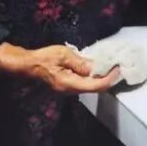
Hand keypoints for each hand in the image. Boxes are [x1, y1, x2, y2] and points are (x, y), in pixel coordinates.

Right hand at [0, 43, 118, 93]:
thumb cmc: (43, 58)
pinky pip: (84, 83)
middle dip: (108, 80)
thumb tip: (94, 68)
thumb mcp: (63, 55)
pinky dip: (93, 77)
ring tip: (111, 67)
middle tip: (118, 68)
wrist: (27, 65)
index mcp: (69, 83)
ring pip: (90, 87)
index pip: (95, 86)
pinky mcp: (67, 84)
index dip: (109, 79)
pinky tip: (98, 69)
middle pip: (94, 88)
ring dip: (101, 79)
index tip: (118, 69)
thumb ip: (79, 62)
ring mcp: (68, 88)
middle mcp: (70, 90)